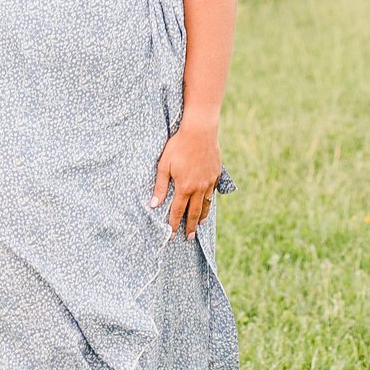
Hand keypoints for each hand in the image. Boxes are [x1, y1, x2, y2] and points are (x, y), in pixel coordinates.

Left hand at [151, 119, 222, 237]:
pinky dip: (209, 201)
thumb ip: (160, 186)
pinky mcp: (216, 174)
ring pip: (206, 204)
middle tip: (189, 238)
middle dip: (190, 226)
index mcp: (184, 187)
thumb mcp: (164, 165)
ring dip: (202, 216)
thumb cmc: (178, 146)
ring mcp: (209, 182)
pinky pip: (212, 192)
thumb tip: (153, 204)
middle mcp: (198, 188)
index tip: (172, 235)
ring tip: (199, 225)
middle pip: (194, 212)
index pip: (178, 211)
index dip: (174, 224)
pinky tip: (207, 204)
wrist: (200, 132)